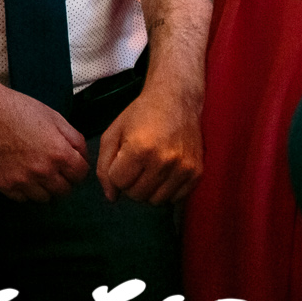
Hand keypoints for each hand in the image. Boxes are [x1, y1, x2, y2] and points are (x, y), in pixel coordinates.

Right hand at [0, 80, 89, 202]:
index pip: (81, 176)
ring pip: (45, 198)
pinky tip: (21, 174)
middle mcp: (42, 171)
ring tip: (36, 172)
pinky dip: (25, 190)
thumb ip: (76, 140)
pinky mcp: (4, 184)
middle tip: (52, 168)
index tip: (69, 164)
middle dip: (63, 180)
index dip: (77, 168)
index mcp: (59, 153)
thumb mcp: (55, 117)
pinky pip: (23, 198)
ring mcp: (22, 180)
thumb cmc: (18, 109)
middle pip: (64, 191)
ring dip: (44, 188)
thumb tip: (83, 157)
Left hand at [96, 85, 202, 204]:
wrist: (176, 100)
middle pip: (137, 195)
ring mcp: (183, 169)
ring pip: (156, 201)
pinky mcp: (197, 173)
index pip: (119, 183)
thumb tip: (111, 196)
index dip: (116, 173)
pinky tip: (164, 173)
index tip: (122, 160)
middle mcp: (164, 161)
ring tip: (148, 169)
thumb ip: (104, 166)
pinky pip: (175, 198)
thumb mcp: (113, 133)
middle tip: (135, 165)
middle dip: (130, 183)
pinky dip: (166, 190)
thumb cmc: (140, 115)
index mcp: (139, 149)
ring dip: (147, 189)